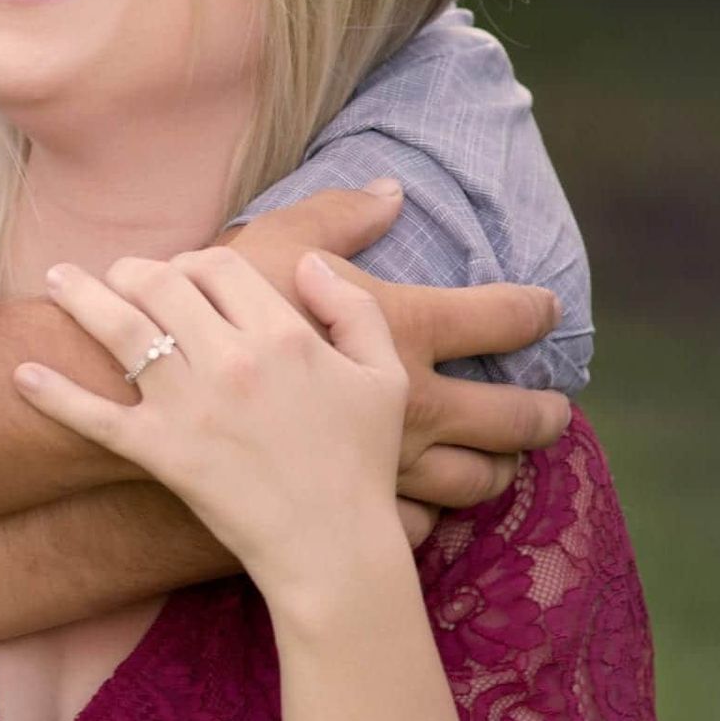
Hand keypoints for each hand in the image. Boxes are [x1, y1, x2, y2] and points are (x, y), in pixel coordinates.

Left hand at [15, 247, 408, 602]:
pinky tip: (22, 375)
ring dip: (79, 296)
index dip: (195, 260)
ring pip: (119, 329)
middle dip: (131, 270)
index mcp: (282, 334)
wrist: (333, 549)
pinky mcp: (159, 453)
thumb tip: (307, 264)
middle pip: (160, 283)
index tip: (184, 274)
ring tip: (55, 280)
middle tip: (114, 275)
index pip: (218, 264)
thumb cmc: (361, 464)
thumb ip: (351, 307)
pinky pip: (94, 417)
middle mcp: (230, 359)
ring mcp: (188, 406)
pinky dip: (54, 394)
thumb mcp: (383, 377)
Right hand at [227, 189, 570, 508]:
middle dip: (542, 414)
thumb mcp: (273, 243)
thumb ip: (336, 219)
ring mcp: (392, 464)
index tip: (547, 309)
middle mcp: (416, 403)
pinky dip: (433, 522)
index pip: (500, 318)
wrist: (162, 399)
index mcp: (405, 331)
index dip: (531, 311)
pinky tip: (432, 514)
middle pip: (510, 418)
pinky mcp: (358, 507)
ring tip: (505, 465)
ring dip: (497, 473)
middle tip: (558, 411)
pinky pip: (420, 527)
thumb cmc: (214, 315)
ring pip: (472, 482)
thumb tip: (391, 194)